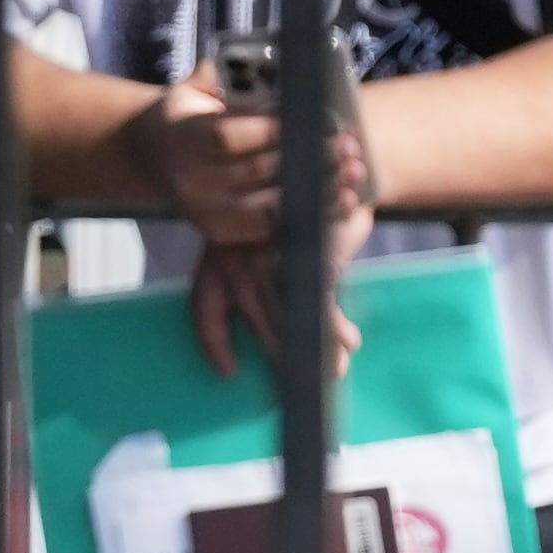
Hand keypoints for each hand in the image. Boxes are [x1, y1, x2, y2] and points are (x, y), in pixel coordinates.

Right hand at [140, 69, 374, 246]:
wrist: (156, 159)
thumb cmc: (189, 118)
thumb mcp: (193, 89)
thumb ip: (218, 76)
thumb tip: (247, 61)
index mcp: (181, 139)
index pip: (226, 137)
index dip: (267, 130)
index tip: (305, 118)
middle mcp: (189, 180)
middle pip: (254, 172)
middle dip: (304, 158)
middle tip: (345, 144)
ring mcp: (203, 211)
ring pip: (267, 205)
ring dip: (315, 190)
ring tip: (351, 172)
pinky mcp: (219, 233)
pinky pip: (269, 228)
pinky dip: (306, 215)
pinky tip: (337, 200)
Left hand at [185, 198, 376, 377]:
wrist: (323, 166)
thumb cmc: (289, 222)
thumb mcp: (261, 253)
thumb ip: (261, 295)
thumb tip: (268, 347)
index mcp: (217, 261)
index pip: (204, 310)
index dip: (214, 345)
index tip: (229, 373)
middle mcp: (238, 257)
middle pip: (256, 319)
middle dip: (281, 356)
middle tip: (302, 386)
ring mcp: (272, 250)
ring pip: (289, 312)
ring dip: (315, 346)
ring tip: (334, 370)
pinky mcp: (307, 246)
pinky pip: (319, 294)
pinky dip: (334, 323)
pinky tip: (347, 341)